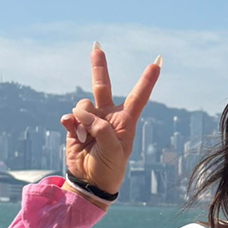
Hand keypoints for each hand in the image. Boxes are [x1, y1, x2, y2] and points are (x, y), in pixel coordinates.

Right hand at [60, 44, 160, 195]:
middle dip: (98, 65)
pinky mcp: (74, 127)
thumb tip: (81, 113)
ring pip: (83, 104)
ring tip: (87, 137)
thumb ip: (101, 128)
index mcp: (125, 121)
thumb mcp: (114, 149)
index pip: (138, 96)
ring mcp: (90, 120)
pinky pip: (69, 116)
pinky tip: (72, 131)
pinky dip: (70, 122)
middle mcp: (107, 116)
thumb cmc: (110, 168)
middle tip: (96, 45)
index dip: (147, 79)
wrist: (90, 182)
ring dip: (83, 117)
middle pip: (102, 85)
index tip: (157, 61)